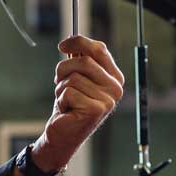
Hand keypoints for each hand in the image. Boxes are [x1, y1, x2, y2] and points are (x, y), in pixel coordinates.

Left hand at [35, 36, 124, 169]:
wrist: (63, 134)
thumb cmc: (70, 104)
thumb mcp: (75, 77)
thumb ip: (78, 59)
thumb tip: (70, 42)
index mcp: (114, 77)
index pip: (99, 49)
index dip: (79, 42)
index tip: (62, 45)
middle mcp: (116, 88)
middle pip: (84, 60)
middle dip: (64, 69)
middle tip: (59, 81)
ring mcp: (108, 100)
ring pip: (74, 77)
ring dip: (62, 87)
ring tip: (66, 99)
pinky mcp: (95, 110)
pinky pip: (69, 92)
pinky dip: (61, 100)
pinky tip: (67, 110)